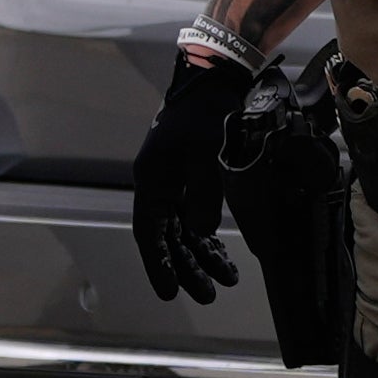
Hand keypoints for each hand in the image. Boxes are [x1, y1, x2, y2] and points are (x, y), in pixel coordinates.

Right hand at [129, 50, 256, 304]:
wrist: (216, 83)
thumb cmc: (206, 115)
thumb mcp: (204, 153)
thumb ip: (205, 193)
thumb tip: (203, 231)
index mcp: (152, 181)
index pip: (148, 233)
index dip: (158, 264)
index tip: (170, 293)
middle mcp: (160, 186)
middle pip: (169, 238)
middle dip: (188, 267)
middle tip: (210, 295)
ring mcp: (176, 183)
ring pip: (185, 232)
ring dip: (203, 256)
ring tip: (228, 279)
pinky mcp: (194, 178)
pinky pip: (198, 218)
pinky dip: (210, 237)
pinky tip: (225, 253)